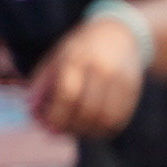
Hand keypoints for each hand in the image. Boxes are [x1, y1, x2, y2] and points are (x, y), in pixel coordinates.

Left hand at [28, 12, 147, 138]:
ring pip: (105, 119)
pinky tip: (93, 127)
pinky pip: (119, 119)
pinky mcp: (133, 90)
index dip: (56, 116)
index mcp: (78, 58)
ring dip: (88, 132)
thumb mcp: (56, 58)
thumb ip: (42, 84)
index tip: (48, 127)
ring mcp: (121, 80)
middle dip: (71, 127)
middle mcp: (102, 69)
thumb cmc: (79, 50)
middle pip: (87, 110)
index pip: (68, 94)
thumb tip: (33, 113)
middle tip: (61, 132)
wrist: (120, 34)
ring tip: (76, 130)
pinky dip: (104, 130)